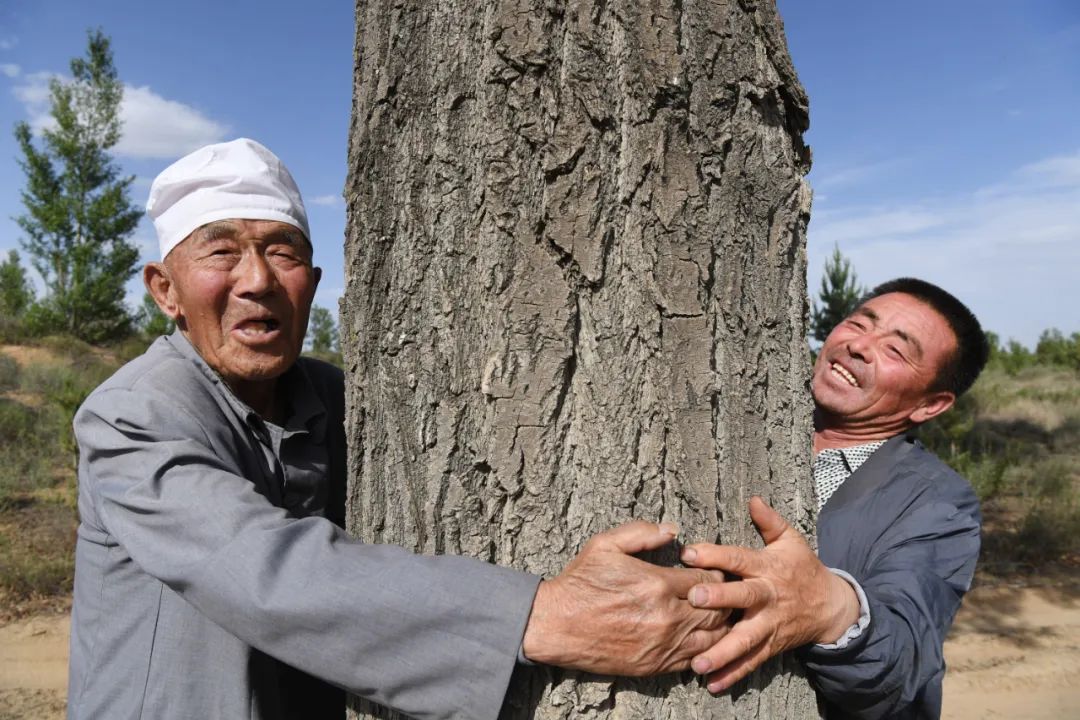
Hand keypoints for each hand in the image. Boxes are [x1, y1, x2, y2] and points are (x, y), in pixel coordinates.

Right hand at [521, 521, 731, 675]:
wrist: (556, 625)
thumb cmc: (580, 583)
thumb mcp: (605, 545)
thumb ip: (641, 532)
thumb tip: (671, 529)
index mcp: (658, 584)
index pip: (708, 579)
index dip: (714, 574)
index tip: (709, 572)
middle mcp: (667, 616)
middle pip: (717, 609)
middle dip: (722, 599)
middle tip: (718, 593)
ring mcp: (663, 644)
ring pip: (712, 637)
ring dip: (718, 625)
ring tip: (713, 615)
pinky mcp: (656, 665)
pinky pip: (695, 659)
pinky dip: (704, 649)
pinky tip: (699, 638)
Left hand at [679, 497, 860, 692]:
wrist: (832, 606)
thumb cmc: (803, 569)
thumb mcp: (790, 540)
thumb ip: (769, 521)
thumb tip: (753, 498)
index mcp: (768, 568)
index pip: (740, 559)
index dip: (716, 555)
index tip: (689, 552)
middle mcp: (768, 597)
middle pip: (744, 598)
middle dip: (720, 600)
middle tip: (694, 600)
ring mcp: (770, 624)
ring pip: (746, 638)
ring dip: (722, 651)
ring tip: (698, 661)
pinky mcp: (771, 646)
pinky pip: (752, 662)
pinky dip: (733, 674)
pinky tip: (713, 683)